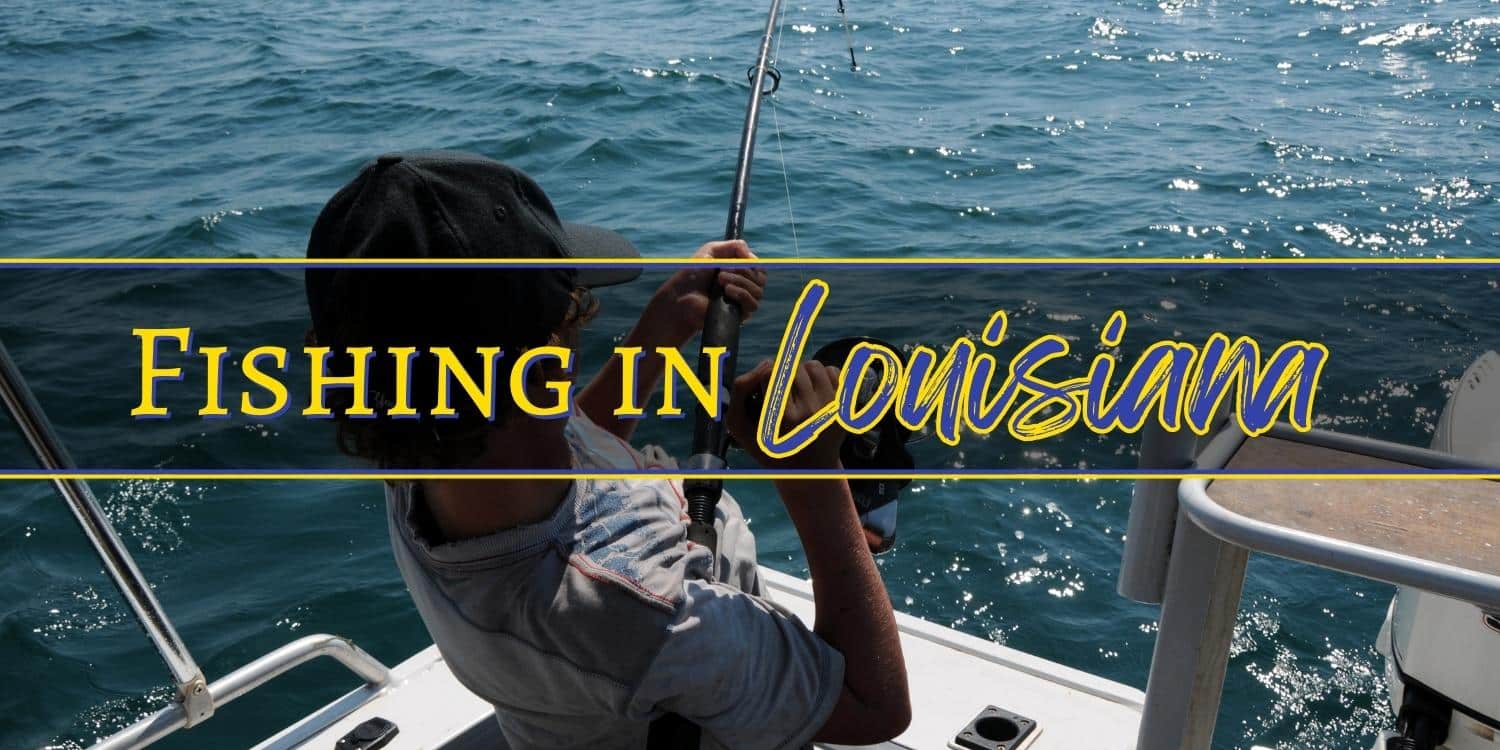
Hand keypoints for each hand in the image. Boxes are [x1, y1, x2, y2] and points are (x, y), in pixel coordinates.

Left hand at [643, 240, 766, 344]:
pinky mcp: (739, 315)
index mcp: (740, 272)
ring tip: (720, 280)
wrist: (681, 296)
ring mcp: (742, 302)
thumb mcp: (712, 251)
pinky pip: (752, 304)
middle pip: (761, 278)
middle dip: (743, 270)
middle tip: (722, 270)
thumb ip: (734, 246)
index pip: (759, 267)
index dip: (752, 262)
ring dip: (740, 281)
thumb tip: (752, 256)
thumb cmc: (694, 274)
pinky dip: (741, 294)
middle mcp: (744, 287)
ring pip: (758, 290)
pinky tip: (727, 291)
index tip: (736, 259)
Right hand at [727, 359, 844, 469]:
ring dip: (803, 372)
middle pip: (792, 366)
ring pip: (813, 365)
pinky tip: (815, 392)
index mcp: (782, 418)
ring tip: (799, 389)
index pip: (771, 372)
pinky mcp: (843, 406)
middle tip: (784, 390)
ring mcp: (829, 408)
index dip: (766, 375)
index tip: (766, 387)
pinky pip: (832, 371)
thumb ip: (741, 391)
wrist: (808, 469)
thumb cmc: (770, 447)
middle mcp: (808, 412)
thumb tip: (766, 363)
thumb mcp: (742, 427)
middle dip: (785, 373)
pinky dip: (822, 376)